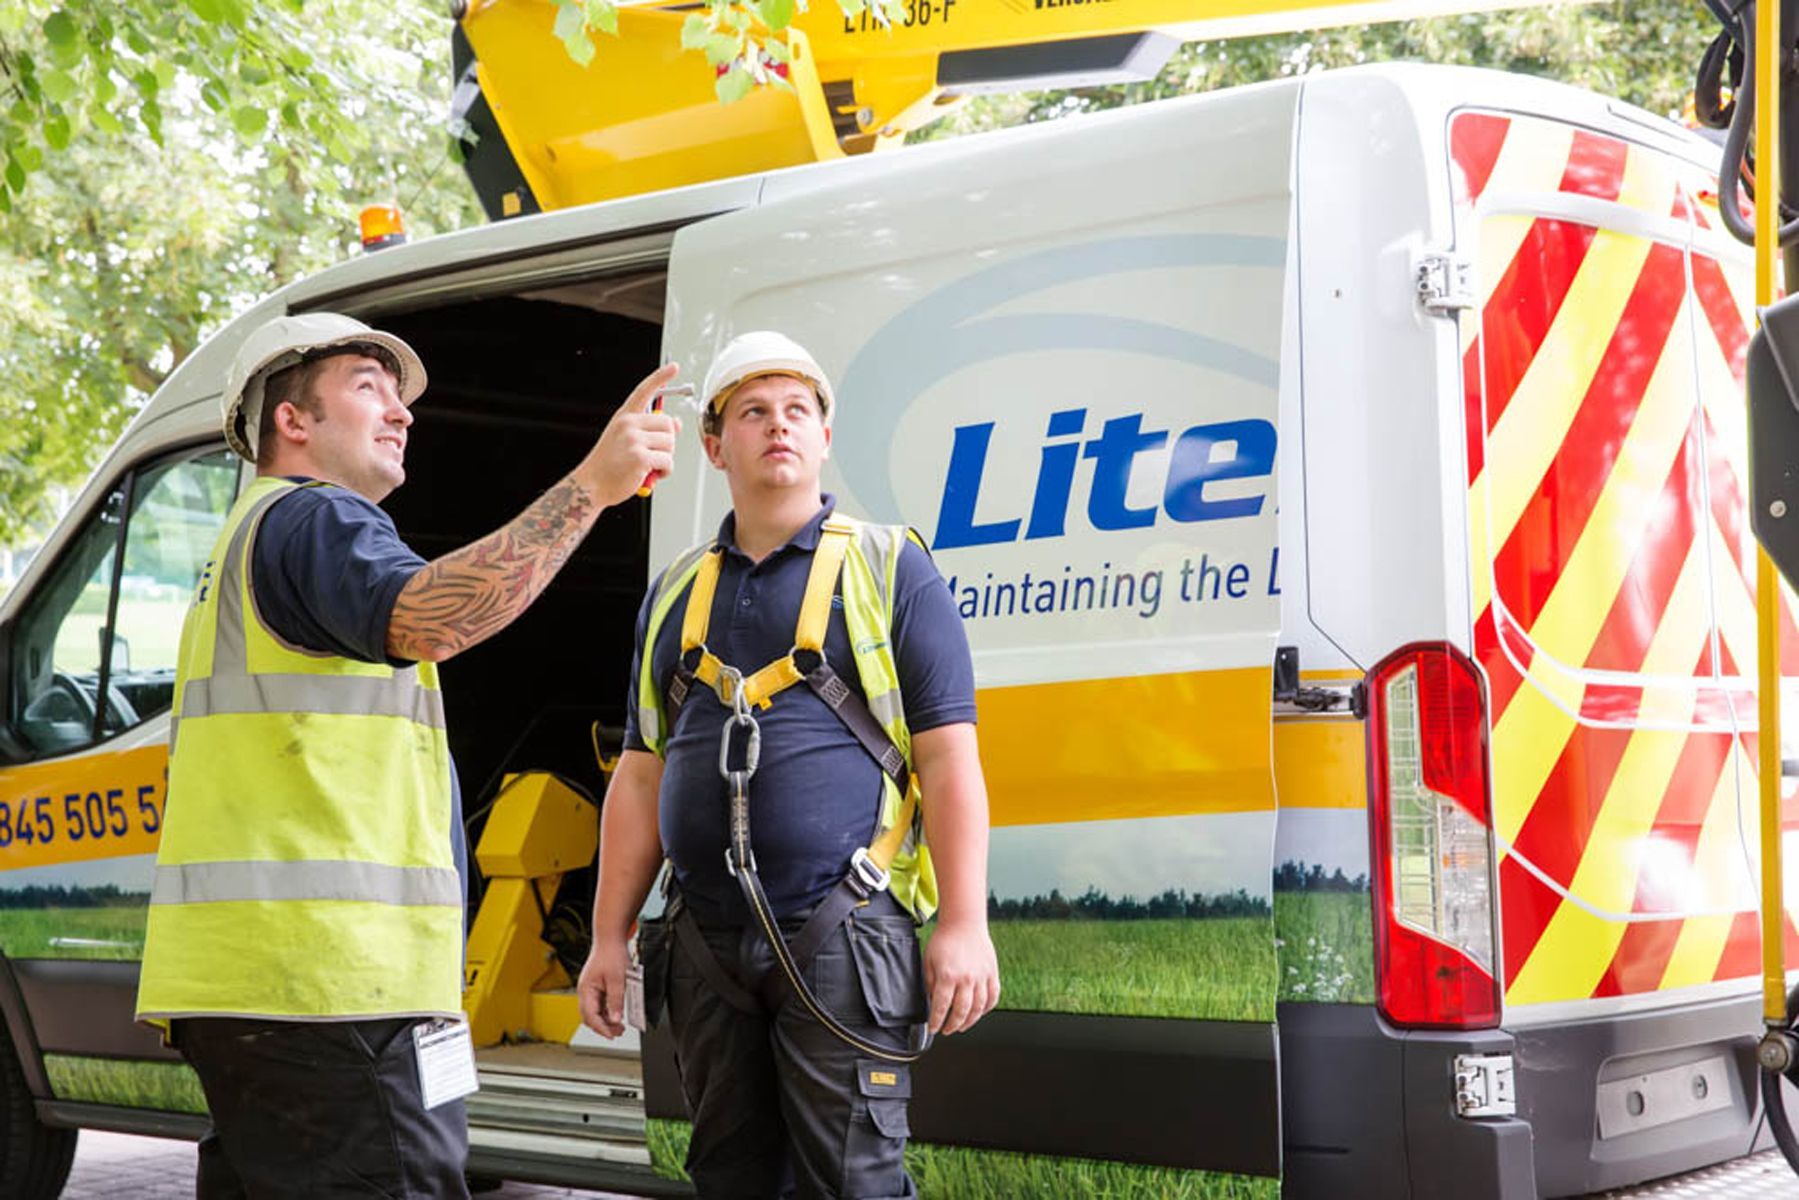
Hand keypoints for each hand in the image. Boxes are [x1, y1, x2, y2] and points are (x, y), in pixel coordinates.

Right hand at [576, 364, 681, 505]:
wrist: (591, 486)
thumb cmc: (609, 465)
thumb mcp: (626, 441)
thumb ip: (650, 430)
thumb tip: (676, 423)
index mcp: (624, 417)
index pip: (644, 391)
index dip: (660, 377)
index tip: (674, 367)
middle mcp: (628, 424)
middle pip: (668, 424)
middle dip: (667, 442)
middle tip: (654, 455)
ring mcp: (633, 439)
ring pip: (670, 443)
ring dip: (666, 459)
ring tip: (650, 466)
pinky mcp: (640, 457)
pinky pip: (668, 461)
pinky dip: (665, 472)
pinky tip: (651, 475)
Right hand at [577, 933, 631, 1038]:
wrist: (611, 939)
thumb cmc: (611, 954)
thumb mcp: (618, 980)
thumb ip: (616, 1000)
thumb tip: (616, 1019)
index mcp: (586, 990)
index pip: (590, 1016)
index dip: (601, 1028)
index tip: (612, 1035)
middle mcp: (586, 991)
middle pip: (591, 1017)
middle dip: (604, 1027)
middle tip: (619, 1032)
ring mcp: (591, 990)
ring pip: (595, 1012)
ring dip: (606, 1020)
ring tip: (620, 1026)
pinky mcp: (597, 988)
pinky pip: (600, 1005)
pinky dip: (608, 1011)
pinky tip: (617, 1014)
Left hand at [922, 919, 999, 1035]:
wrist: (964, 922)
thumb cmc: (944, 939)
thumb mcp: (929, 961)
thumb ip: (930, 983)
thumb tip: (931, 1002)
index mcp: (948, 976)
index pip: (941, 1007)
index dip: (936, 1021)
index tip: (933, 1028)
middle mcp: (966, 979)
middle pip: (961, 1012)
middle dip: (952, 1025)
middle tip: (947, 1030)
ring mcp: (982, 977)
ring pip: (978, 1008)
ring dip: (969, 1021)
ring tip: (961, 1026)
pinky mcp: (992, 973)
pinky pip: (992, 997)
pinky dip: (986, 1008)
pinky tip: (979, 1012)